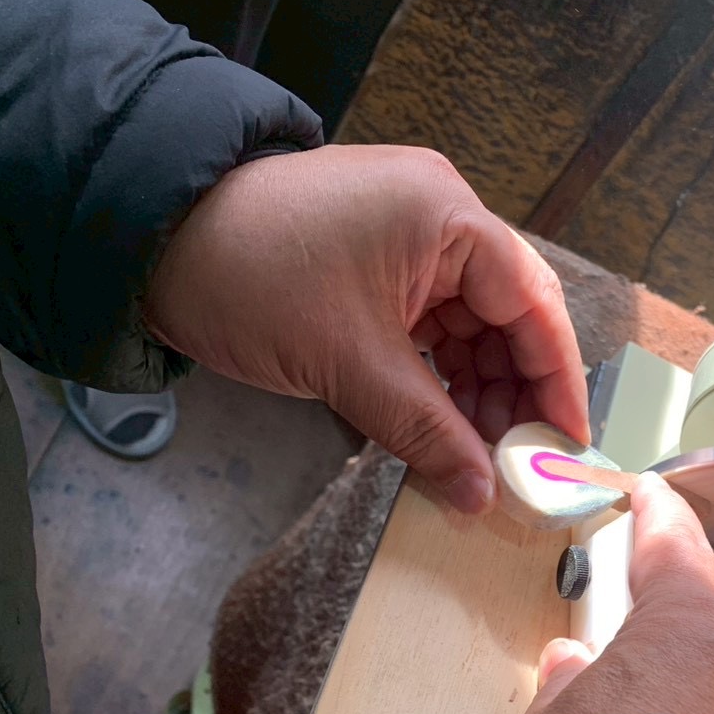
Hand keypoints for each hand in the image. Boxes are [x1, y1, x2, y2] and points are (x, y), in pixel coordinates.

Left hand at [145, 145, 588, 512]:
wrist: (145, 241)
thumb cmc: (251, 278)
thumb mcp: (349, 364)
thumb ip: (427, 432)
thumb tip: (483, 497)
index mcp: (448, 215)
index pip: (533, 302)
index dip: (557, 380)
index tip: (568, 446)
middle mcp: (441, 218)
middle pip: (510, 317)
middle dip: (516, 394)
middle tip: (520, 466)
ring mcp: (409, 241)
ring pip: (471, 330)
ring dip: (477, 394)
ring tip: (479, 459)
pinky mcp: (378, 266)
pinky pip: (431, 329)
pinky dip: (439, 379)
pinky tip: (444, 429)